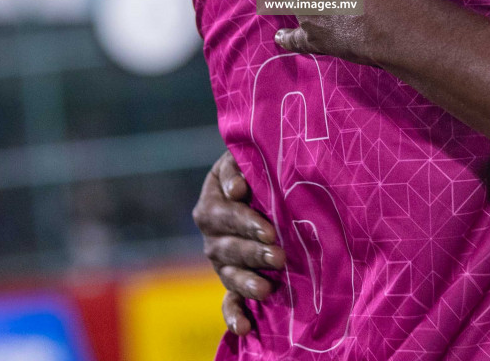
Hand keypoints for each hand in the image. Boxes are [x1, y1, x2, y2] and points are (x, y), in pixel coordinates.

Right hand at [192, 150, 283, 336]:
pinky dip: (234, 316)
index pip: (223, 213)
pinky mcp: (233, 282)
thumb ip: (238, 168)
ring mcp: (222, 262)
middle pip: (227, 246)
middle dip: (252, 251)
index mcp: (212, 202)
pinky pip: (229, 302)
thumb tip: (236, 189)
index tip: (267, 229)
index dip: (242, 220)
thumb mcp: (248, 161)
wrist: (267, 190)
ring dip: (247, 281)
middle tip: (278, 254)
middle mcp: (212, 235)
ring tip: (267, 287)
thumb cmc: (260, 171)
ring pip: (229, 274)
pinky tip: (244, 328)